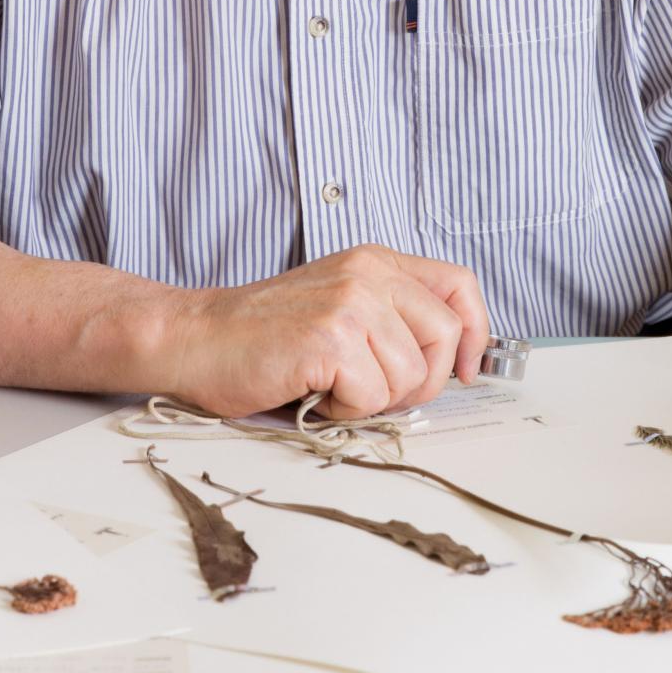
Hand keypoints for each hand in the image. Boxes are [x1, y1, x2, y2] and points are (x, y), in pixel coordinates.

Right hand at [166, 243, 490, 420]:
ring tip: (331, 384)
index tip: (463, 369)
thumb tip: (454, 361)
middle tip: (374, 389)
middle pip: (445, 336)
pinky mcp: (331, 339)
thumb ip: (392, 318)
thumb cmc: (263, 334)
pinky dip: (345, 410)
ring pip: (411, 375)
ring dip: (374, 398)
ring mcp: (351, 304)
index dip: (474, 333)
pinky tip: (315, 391)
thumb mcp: (340, 305)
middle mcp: (369, 274)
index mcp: (376, 262)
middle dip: (420, 381)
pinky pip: (373, 396)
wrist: (197, 338)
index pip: (460, 286)